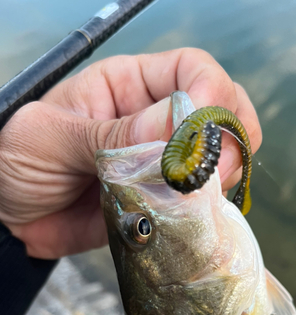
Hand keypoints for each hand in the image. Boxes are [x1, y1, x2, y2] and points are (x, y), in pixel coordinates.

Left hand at [0, 48, 261, 258]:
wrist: (8, 218)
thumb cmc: (17, 160)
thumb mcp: (51, 136)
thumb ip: (111, 133)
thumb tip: (176, 125)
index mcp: (128, 86)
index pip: (192, 71)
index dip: (210, 93)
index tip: (204, 130)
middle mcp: (155, 119)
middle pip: (221, 111)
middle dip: (229, 137)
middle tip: (212, 170)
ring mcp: (163, 162)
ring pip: (221, 156)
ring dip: (222, 174)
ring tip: (198, 195)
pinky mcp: (164, 200)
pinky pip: (201, 198)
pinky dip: (209, 206)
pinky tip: (195, 214)